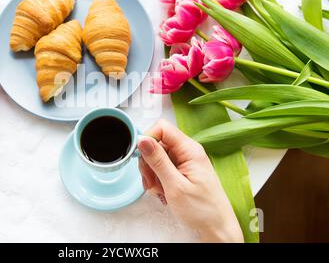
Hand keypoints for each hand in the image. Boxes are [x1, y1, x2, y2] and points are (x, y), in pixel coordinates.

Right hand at [138, 119, 242, 242]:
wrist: (216, 228)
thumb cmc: (202, 210)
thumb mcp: (175, 186)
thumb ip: (158, 161)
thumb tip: (143, 140)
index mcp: (189, 150)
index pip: (162, 128)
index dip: (148, 139)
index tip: (140, 156)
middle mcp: (187, 152)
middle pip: (157, 144)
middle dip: (148, 162)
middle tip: (151, 181)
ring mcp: (184, 162)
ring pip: (156, 158)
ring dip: (152, 174)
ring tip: (159, 190)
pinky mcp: (181, 172)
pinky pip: (161, 169)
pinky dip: (157, 180)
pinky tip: (163, 192)